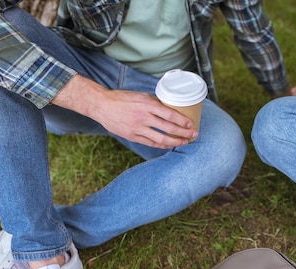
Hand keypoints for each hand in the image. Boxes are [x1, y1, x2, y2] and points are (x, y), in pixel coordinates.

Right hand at [52, 75, 196, 147]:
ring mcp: (138, 128)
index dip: (183, 121)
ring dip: (176, 141)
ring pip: (162, 138)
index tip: (191, 124)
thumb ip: (155, 102)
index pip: (170, 115)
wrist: (102, 105)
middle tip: (194, 135)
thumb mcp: (141, 95)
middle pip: (169, 128)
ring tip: (185, 142)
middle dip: (184, 133)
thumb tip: (171, 108)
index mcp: (147, 104)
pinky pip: (151, 143)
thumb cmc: (122, 98)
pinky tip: (169, 145)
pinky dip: (162, 145)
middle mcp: (143, 117)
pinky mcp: (132, 136)